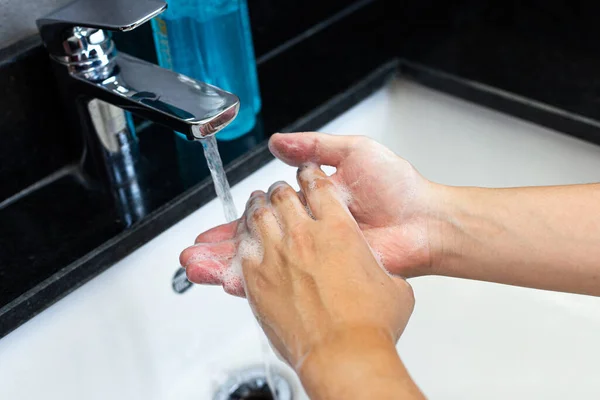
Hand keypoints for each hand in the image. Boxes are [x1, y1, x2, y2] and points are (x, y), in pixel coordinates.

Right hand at [181, 132, 439, 295]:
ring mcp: (315, 259)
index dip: (233, 224)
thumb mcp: (353, 153)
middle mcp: (308, 236)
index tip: (209, 232)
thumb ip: (314, 147)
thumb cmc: (396, 187)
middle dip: (220, 251)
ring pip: (264, 266)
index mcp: (309, 209)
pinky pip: (288, 282)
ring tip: (196, 269)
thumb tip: (278, 143)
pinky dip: (257, 283)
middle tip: (191, 257)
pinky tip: (229, 282)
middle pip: (255, 246)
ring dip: (227, 267)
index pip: (261, 219)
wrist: (424, 219)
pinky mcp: (327, 276)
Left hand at [225, 166, 414, 369]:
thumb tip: (378, 274)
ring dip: (255, 206)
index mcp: (339, 229)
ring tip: (255, 204)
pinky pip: (242, 248)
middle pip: (282, 196)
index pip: (319, 187)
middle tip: (276, 191)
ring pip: (257, 215)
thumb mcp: (394, 287)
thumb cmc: (371, 325)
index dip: (311, 176)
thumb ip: (380, 270)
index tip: (306, 174)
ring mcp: (277, 255)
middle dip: (279, 190)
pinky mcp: (257, 279)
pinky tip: (242, 238)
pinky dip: (241, 238)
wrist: (345, 354)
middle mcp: (305, 236)